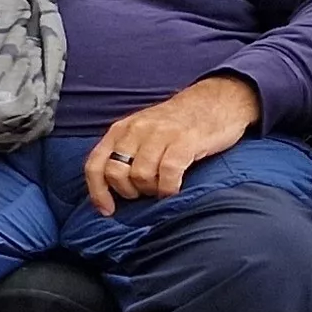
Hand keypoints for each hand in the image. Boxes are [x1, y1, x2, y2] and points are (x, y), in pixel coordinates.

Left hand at [82, 76, 259, 214]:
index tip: (107, 211)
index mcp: (120, 129)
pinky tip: (174, 189)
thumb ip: (125, 153)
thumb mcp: (142, 132)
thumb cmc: (178, 124)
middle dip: (128, 191)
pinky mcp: (185, 140)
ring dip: (151, 191)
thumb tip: (109, 190)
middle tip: (146, 192)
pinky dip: (169, 188)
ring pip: (140, 175)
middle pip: (115, 173)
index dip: (97, 192)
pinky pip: (168, 172)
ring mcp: (160, 134)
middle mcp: (136, 130)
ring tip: (163, 188)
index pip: (94, 164)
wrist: (216, 100)